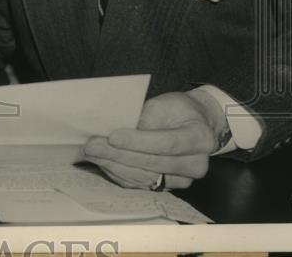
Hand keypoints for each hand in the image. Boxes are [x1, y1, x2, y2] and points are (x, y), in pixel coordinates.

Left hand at [81, 90, 224, 189]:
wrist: (194, 125)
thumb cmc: (178, 110)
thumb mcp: (165, 104)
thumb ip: (146, 118)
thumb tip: (118, 131)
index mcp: (200, 138)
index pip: (166, 143)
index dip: (138, 141)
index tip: (112, 136)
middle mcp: (195, 164)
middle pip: (153, 163)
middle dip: (118, 154)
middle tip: (92, 145)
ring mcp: (183, 179)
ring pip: (144, 177)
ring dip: (114, 165)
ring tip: (91, 153)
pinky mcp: (168, 186)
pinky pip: (141, 184)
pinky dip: (119, 173)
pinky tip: (102, 162)